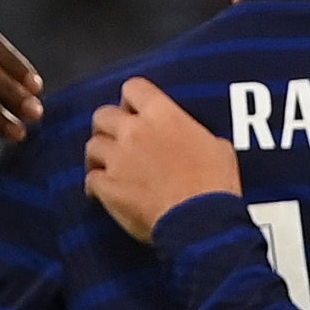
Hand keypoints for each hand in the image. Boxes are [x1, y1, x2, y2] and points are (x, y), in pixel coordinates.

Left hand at [84, 79, 238, 243]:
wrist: (201, 222)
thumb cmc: (214, 187)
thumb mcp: (218, 149)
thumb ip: (196, 135)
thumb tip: (196, 140)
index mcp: (163, 115)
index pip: (133, 88)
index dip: (131, 101)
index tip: (134, 112)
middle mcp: (135, 131)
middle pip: (103, 115)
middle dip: (107, 126)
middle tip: (115, 139)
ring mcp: (118, 159)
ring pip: (92, 146)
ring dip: (98, 155)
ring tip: (105, 166)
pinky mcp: (108, 187)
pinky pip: (91, 179)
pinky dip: (94, 185)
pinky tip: (100, 193)